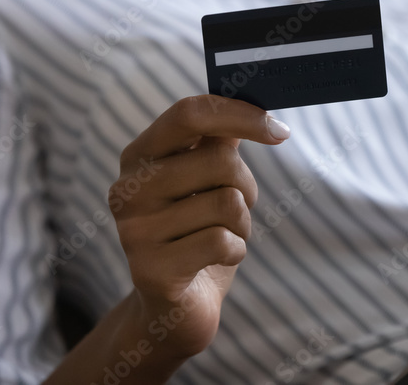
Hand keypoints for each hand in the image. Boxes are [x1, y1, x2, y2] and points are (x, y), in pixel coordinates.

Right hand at [110, 95, 290, 358]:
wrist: (176, 308)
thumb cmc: (198, 232)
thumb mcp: (207, 178)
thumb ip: (220, 136)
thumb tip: (254, 100)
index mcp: (138, 156)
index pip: (190, 113)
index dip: (240, 115)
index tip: (279, 130)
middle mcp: (127, 189)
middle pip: (220, 160)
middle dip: (246, 186)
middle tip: (236, 208)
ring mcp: (134, 231)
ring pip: (228, 203)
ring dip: (242, 224)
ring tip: (221, 237)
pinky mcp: (151, 271)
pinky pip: (223, 241)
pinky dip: (236, 251)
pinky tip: (216, 260)